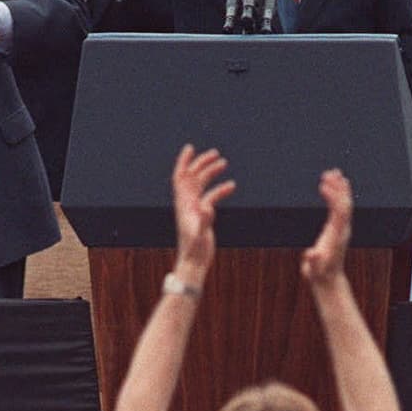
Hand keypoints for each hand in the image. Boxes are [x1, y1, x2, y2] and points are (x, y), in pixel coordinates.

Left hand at [171, 144, 233, 283]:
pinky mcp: (203, 216)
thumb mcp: (198, 234)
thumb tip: (207, 207)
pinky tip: (231, 185)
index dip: (184, 162)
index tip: (190, 148)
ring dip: (210, 173)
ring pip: (201, 185)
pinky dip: (220, 190)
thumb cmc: (194, 250)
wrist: (194, 262)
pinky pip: (211, 197)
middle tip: (216, 153)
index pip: (180, 177)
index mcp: (183, 204)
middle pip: (192, 177)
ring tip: (223, 163)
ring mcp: (194, 209)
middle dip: (202, 164)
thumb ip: (203, 220)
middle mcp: (187, 204)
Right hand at [301, 168, 351, 284]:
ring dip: (339, 187)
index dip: (333, 197)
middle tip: (328, 173)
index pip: (339, 212)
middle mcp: (343, 229)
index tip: (322, 185)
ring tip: (333, 172)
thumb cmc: (319, 274)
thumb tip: (311, 254)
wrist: (329, 280)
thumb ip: (312, 262)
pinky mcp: (338, 228)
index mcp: (337, 236)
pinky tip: (335, 184)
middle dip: (337, 188)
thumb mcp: (314, 270)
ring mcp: (342, 228)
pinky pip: (341, 207)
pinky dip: (338, 194)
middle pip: (345, 204)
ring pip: (345, 203)